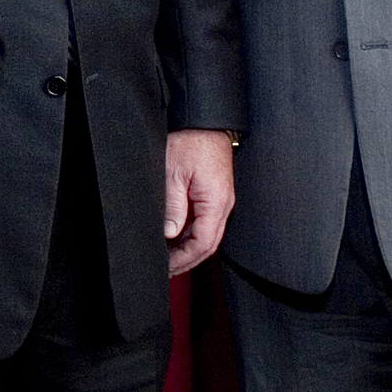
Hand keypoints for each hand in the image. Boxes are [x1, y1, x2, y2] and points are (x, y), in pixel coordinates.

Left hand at [165, 129, 235, 275]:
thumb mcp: (174, 173)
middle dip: (188, 260)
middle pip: (208, 244)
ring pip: (207, 234)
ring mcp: (222, 200)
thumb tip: (170, 233)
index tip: (168, 267)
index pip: (203, 243)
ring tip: (169, 257)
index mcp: (216, 202)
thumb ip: (174, 206)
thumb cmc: (191, 141)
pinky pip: (206, 221)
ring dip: (189, 248)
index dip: (185, 259)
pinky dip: (192, 233)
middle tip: (167, 269)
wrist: (205, 121)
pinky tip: (177, 237)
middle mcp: (224, 204)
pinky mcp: (216, 194)